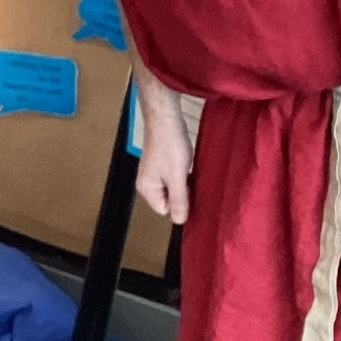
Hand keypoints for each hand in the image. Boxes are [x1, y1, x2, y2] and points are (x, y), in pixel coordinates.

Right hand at [135, 107, 192, 224]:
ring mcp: (153, 173)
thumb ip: (178, 200)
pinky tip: (188, 165)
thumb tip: (180, 221)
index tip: (192, 193)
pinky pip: (173, 177)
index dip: (180, 204)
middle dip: (182, 194)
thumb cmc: (169, 146)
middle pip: (168, 200)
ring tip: (190, 171)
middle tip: (193, 181)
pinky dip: (183, 173)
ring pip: (172, 188)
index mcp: (147, 189)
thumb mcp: (177, 177)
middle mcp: (147, 183)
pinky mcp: (161, 164)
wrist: (165, 119)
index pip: (165, 210)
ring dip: (184, 183)